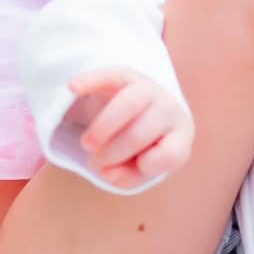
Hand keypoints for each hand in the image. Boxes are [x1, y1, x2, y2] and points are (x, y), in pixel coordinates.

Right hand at [67, 67, 194, 188]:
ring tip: (87, 145)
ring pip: (128, 104)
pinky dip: (90, 81)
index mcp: (181, 135)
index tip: (128, 168)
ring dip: (102, 128)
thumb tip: (108, 173)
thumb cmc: (141, 149)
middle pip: (140, 133)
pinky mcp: (126, 75)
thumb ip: (126, 178)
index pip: (169, 155)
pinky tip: (72, 88)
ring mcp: (149, 89)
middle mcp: (170, 110)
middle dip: (112, 153)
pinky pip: (109, 75)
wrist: (139, 115)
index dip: (145, 167)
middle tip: (95, 162)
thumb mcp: (138, 169)